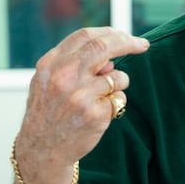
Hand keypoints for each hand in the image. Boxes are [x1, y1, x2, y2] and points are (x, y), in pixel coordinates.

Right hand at [13, 27, 149, 183]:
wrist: (42, 150)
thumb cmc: (49, 113)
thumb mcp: (49, 82)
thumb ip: (74, 64)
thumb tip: (110, 59)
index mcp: (51, 64)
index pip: (86, 36)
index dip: (111, 33)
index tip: (127, 36)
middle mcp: (64, 76)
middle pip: (105, 46)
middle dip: (129, 42)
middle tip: (143, 45)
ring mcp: (79, 95)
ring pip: (118, 76)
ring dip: (118, 85)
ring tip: (99, 99)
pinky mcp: (95, 114)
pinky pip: (120, 99)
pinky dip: (115, 105)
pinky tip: (97, 115)